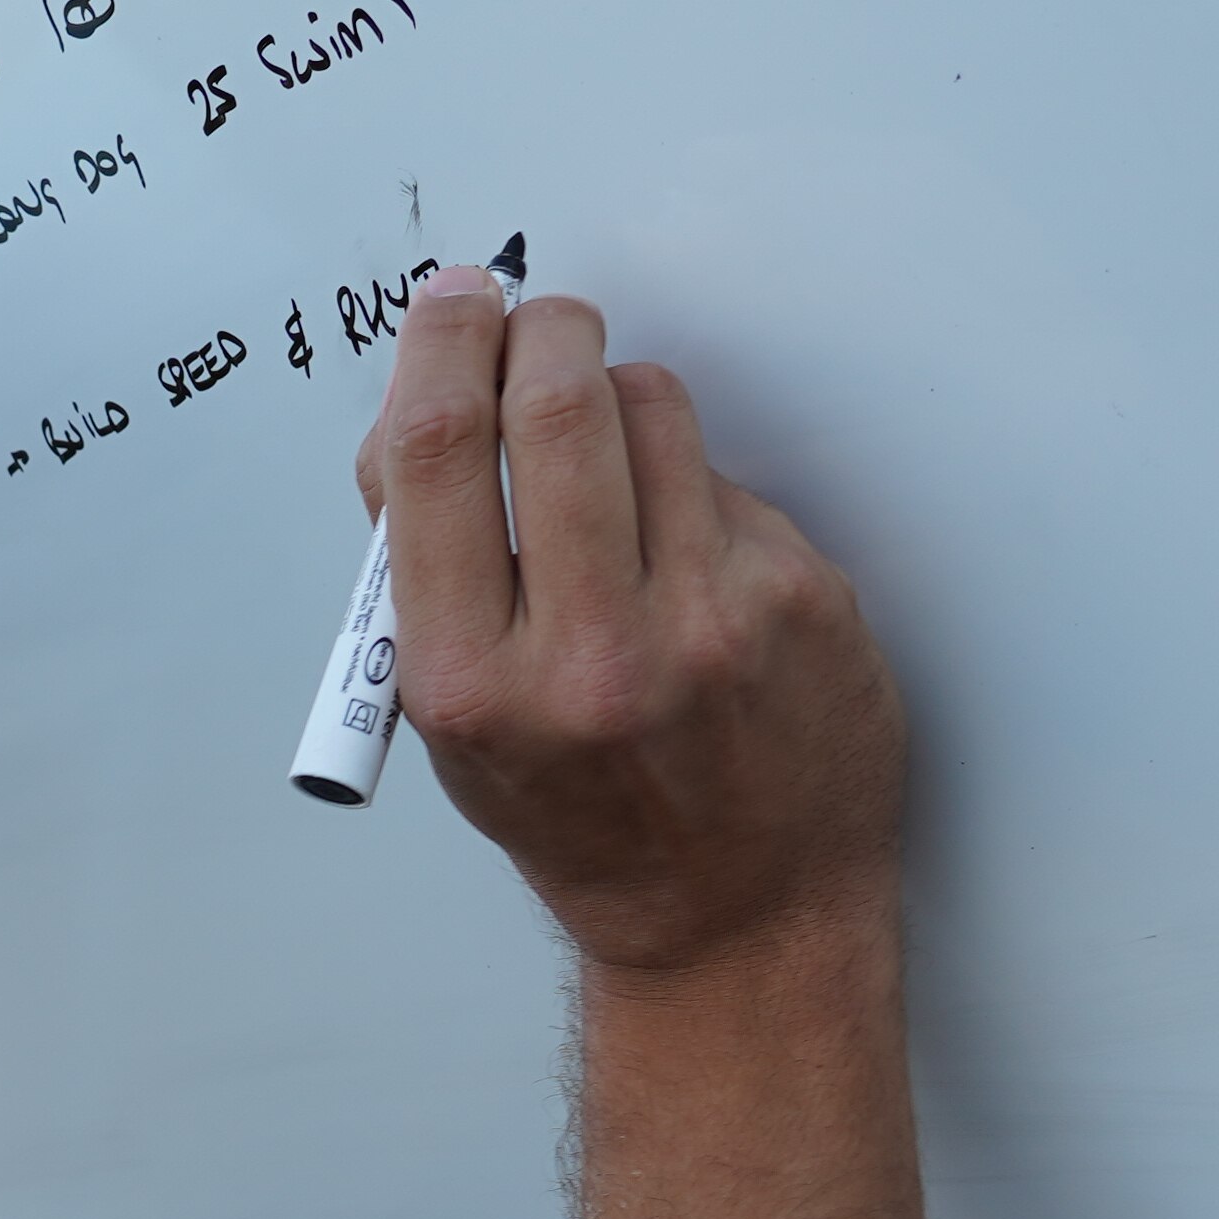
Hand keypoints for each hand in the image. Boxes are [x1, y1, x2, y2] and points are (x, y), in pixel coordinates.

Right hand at [351, 274, 906, 977]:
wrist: (740, 914)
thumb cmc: (583, 814)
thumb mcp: (453, 718)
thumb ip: (420, 571)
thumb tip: (424, 402)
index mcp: (468, 684)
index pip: (437, 455)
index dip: (441, 346)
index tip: (453, 304)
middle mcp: (588, 656)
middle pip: (554, 402)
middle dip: (537, 326)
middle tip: (534, 319)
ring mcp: (707, 624)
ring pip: (650, 408)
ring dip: (616, 397)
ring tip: (607, 456)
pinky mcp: (797, 601)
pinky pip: (724, 476)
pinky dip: (690, 484)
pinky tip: (684, 552)